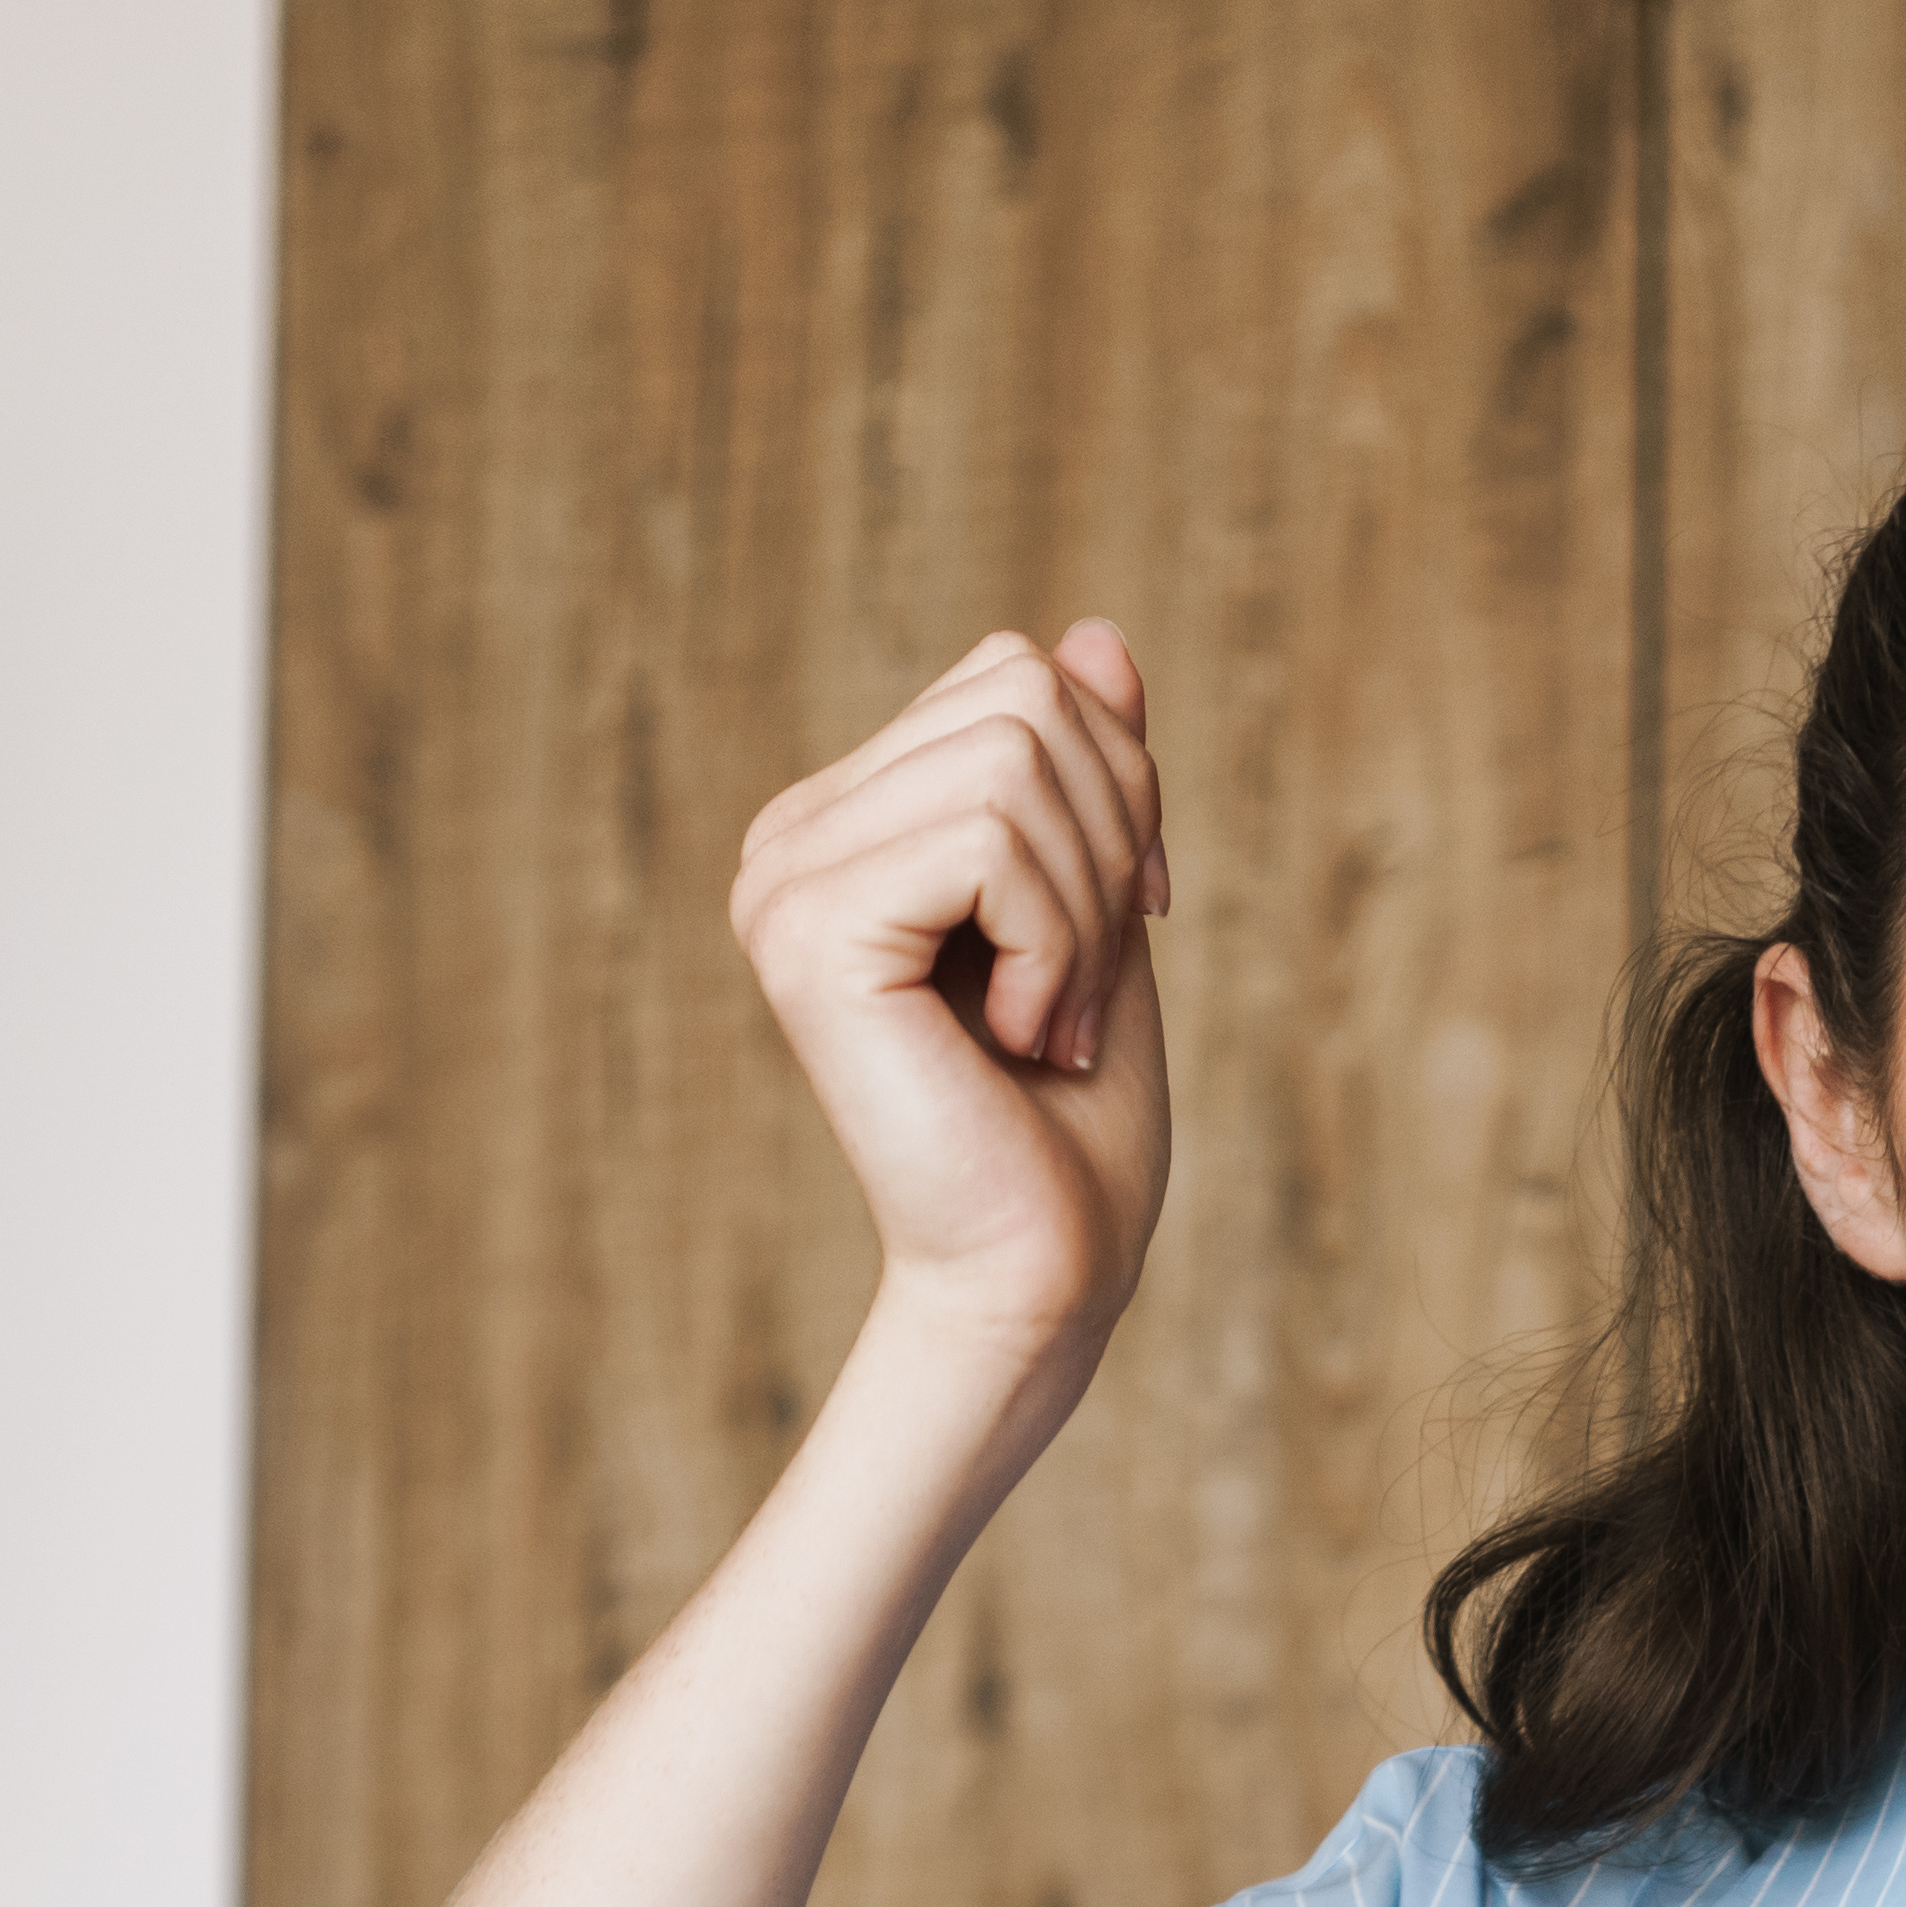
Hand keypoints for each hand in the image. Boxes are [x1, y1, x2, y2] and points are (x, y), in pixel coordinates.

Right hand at [730, 619, 1175, 1371]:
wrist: (1041, 1274)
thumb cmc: (1076, 1120)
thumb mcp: (1106, 904)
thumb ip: (1091, 773)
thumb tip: (1099, 632)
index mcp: (847, 821)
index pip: (1013, 674)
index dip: (1116, 785)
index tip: (1122, 925)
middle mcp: (792, 838)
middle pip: (1021, 691)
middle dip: (1110, 840)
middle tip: (1091, 985)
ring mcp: (783, 882)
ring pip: (1014, 757)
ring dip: (1086, 905)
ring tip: (1057, 1020)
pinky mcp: (806, 935)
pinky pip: (989, 840)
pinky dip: (1057, 942)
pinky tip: (1024, 1037)